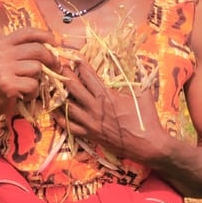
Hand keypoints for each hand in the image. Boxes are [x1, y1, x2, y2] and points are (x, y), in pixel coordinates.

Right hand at [0, 27, 59, 111]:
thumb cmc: (4, 79)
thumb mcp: (9, 59)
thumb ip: (25, 50)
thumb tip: (53, 47)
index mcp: (1, 43)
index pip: (27, 32)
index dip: (44, 35)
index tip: (55, 43)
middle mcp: (0, 53)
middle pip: (37, 49)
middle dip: (51, 59)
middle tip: (56, 68)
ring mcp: (2, 68)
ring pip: (37, 68)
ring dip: (38, 79)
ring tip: (28, 85)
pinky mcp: (6, 84)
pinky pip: (33, 85)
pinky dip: (33, 93)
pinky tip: (24, 95)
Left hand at [53, 58, 167, 162]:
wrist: (148, 145)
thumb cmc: (147, 119)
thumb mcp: (143, 94)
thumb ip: (138, 77)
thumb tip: (138, 62)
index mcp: (107, 96)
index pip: (89, 76)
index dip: (81, 65)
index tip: (74, 57)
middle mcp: (95, 108)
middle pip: (74, 88)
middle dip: (66, 75)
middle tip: (60, 67)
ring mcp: (90, 122)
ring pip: (68, 106)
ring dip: (59, 94)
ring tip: (53, 85)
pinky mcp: (90, 135)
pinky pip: (69, 126)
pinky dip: (60, 118)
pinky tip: (54, 111)